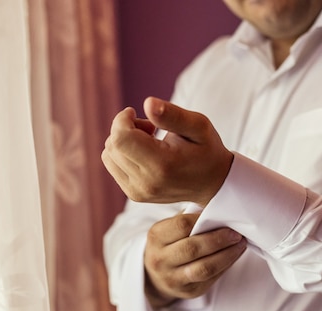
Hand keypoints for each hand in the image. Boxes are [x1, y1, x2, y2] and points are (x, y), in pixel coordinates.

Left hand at [102, 97, 233, 205]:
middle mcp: (147, 183)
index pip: (121, 139)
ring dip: (123, 141)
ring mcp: (138, 192)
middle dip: (124, 128)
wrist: (213, 183)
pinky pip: (112, 165)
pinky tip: (144, 152)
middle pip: (112, 145)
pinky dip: (122, 153)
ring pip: (108, 155)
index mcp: (163, 165)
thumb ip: (173, 115)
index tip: (136, 112)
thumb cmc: (206, 150)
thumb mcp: (199, 126)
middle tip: (149, 127)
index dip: (122, 119)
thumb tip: (147, 104)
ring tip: (148, 140)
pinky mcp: (134, 195)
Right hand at [144, 213, 246, 307]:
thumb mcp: (169, 229)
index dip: (203, 219)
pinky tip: (234, 255)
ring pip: (204, 268)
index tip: (220, 215)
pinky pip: (211, 279)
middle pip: (193, 248)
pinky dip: (226, 265)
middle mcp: (160, 260)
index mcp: (156, 237)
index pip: (181, 225)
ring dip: (227, 255)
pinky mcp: (189, 291)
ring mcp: (174, 278)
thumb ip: (187, 219)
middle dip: (219, 239)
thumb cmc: (169, 245)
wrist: (155, 278)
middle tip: (235, 233)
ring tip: (240, 244)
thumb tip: (215, 207)